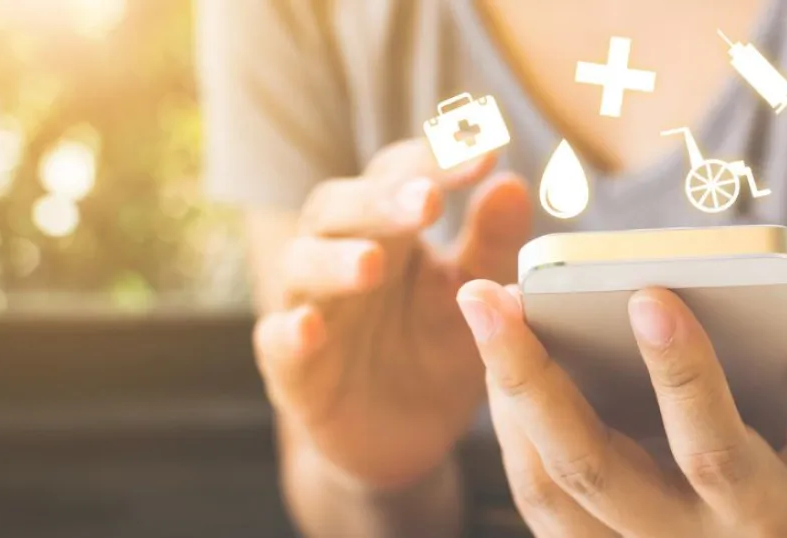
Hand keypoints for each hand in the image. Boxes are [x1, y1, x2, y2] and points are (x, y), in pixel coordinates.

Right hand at [253, 141, 532, 489]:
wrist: (409, 434)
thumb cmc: (438, 346)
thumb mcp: (477, 294)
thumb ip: (492, 242)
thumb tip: (511, 182)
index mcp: (388, 228)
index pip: (401, 176)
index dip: (437, 160)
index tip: (485, 151)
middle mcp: (340, 254)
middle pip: (341, 207)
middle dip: (381, 201)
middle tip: (427, 201)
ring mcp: (311, 307)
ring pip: (301, 264)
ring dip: (334, 260)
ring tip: (373, 264)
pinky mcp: (293, 368)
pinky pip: (276, 342)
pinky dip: (288, 332)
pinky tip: (310, 328)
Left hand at [456, 281, 786, 537]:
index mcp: (764, 517)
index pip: (713, 450)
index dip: (685, 375)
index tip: (650, 295)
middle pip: (591, 469)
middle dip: (532, 377)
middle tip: (487, 295)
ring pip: (548, 488)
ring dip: (506, 399)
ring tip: (486, 316)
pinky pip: (539, 499)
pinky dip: (511, 432)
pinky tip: (501, 365)